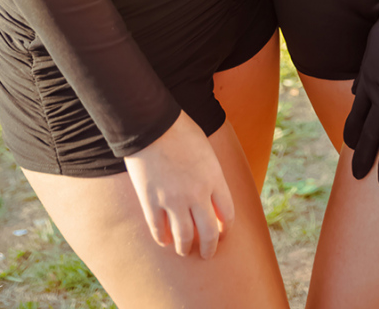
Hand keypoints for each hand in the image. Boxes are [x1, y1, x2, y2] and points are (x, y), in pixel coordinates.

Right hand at [124, 111, 234, 258]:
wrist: (151, 123)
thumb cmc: (180, 130)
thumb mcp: (206, 150)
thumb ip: (211, 174)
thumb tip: (212, 194)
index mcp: (214, 178)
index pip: (227, 214)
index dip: (226, 228)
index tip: (222, 232)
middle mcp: (196, 194)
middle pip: (208, 233)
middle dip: (209, 248)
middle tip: (207, 254)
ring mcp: (172, 200)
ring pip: (183, 238)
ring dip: (185, 248)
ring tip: (184, 250)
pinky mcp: (151, 201)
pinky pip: (158, 230)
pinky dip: (162, 238)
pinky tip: (165, 240)